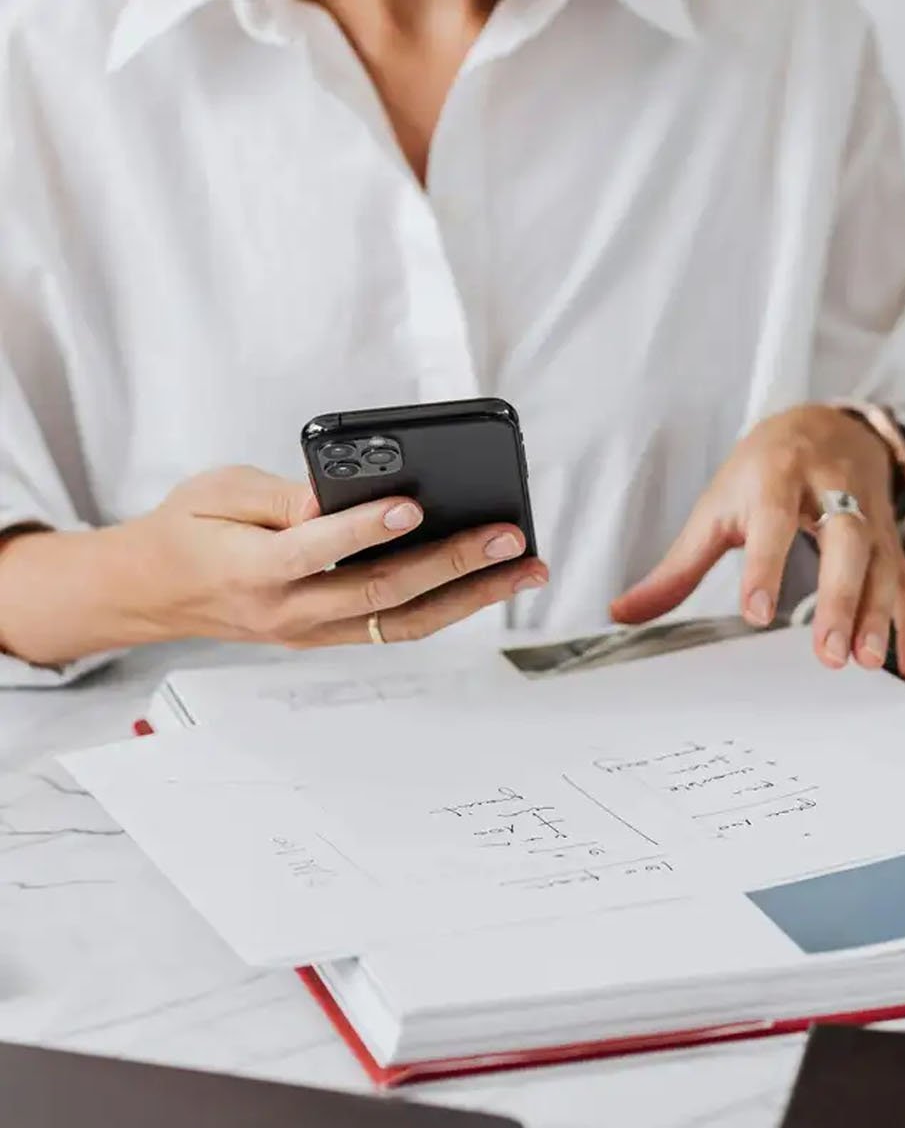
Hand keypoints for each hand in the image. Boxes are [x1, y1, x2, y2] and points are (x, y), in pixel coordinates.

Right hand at [0, 467, 547, 663]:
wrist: (157, 593)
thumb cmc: (188, 530)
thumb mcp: (218, 491)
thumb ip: (279, 496)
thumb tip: (336, 498)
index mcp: (254, 569)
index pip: (319, 548)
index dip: (367, 529)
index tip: (415, 505)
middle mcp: (290, 611)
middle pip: (382, 594)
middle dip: (454, 564)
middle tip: (508, 536)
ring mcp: (312, 632)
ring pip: (402, 623)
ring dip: (470, 597)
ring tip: (523, 569)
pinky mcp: (327, 636)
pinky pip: (394, 627)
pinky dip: (445, 607)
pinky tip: (486, 584)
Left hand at [611, 405, 904, 677]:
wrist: (826, 424)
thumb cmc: (761, 473)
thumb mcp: (716, 508)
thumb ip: (676, 566)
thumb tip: (621, 612)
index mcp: (778, 478)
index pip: (774, 521)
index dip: (766, 566)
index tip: (755, 614)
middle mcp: (832, 491)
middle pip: (845, 541)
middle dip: (839, 597)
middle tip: (828, 653)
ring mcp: (869, 515)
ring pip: (882, 563)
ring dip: (877, 614)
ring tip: (863, 662)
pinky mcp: (892, 539)